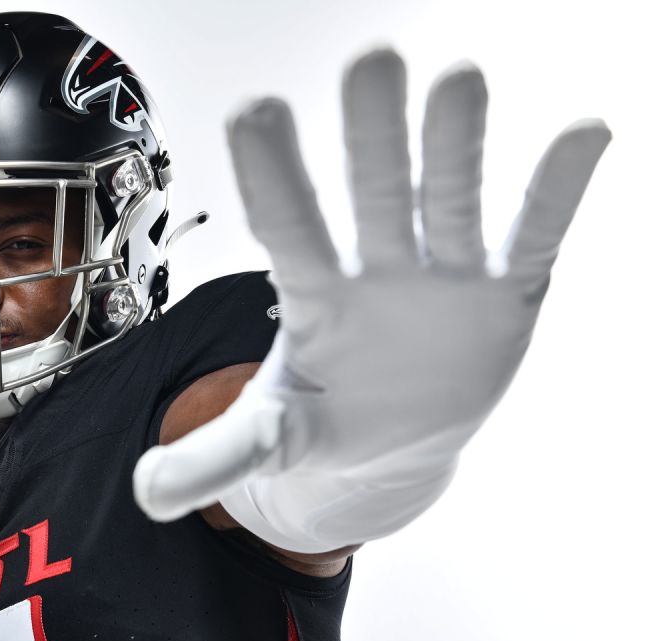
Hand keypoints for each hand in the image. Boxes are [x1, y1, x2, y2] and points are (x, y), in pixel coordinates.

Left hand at [133, 49, 608, 547]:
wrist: (393, 439)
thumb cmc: (324, 419)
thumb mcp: (268, 440)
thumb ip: (214, 458)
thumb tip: (143, 494)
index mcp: (314, 297)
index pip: (289, 229)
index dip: (274, 178)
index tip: (255, 112)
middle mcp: (376, 268)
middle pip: (375, 195)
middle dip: (373, 136)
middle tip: (370, 60)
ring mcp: (443, 273)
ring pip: (450, 199)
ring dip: (456, 146)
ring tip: (459, 81)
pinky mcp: (504, 290)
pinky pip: (533, 235)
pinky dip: (557, 191)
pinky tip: (583, 134)